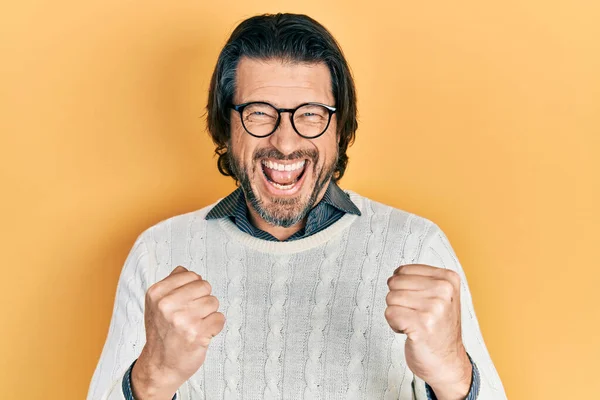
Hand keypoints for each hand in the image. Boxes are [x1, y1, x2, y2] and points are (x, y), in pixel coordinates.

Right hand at [132, 266, 224, 399]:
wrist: (160, 366)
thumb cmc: (162, 333)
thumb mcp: (156, 304)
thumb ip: (171, 284)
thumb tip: (186, 271)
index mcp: (157, 293)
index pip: (191, 275)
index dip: (193, 288)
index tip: (185, 302)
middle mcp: (167, 305)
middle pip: (204, 286)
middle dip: (202, 299)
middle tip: (191, 315)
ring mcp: (182, 320)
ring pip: (213, 302)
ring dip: (208, 314)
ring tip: (195, 325)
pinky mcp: (197, 334)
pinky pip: (220, 318)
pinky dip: (214, 327)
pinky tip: (201, 334)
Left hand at [385, 264, 471, 399]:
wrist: (447, 362)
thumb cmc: (438, 328)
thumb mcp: (439, 296)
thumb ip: (421, 279)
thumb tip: (395, 272)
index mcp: (448, 279)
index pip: (403, 270)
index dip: (403, 288)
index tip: (419, 302)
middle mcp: (444, 290)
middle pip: (394, 283)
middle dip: (398, 301)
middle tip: (416, 315)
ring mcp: (434, 307)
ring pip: (390, 298)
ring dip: (397, 314)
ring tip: (414, 323)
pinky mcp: (422, 324)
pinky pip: (390, 314)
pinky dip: (394, 325)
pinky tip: (410, 332)